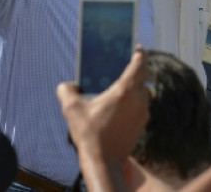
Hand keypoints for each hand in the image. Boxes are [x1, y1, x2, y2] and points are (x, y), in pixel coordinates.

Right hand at [58, 51, 151, 176]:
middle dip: (137, 69)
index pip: (139, 65)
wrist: (104, 161)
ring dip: (136, 87)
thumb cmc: (90, 134)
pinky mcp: (142, 124)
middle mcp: (138, 99)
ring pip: (144, 92)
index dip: (139, 54)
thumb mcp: (71, 109)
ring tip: (120, 87)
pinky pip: (141, 106)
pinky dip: (134, 102)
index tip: (137, 47)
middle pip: (144, 77)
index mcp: (124, 90)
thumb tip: (68, 85)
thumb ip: (66, 90)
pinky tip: (119, 106)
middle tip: (126, 65)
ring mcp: (142, 113)